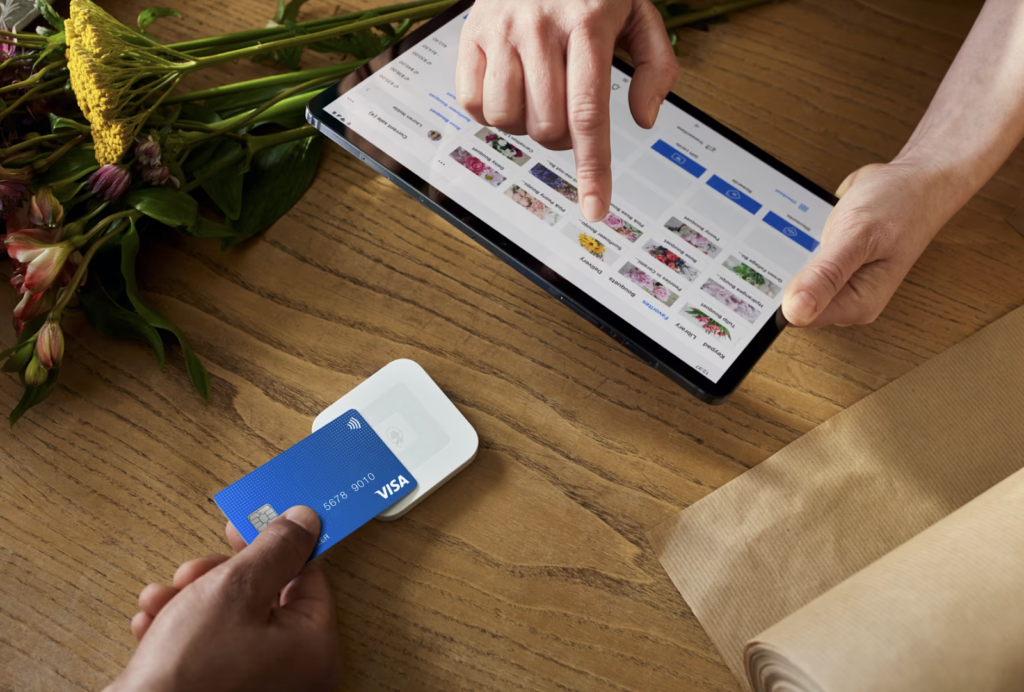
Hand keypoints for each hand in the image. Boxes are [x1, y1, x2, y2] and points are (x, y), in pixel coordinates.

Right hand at [106, 506, 341, 691]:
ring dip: (192, 599)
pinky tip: (150, 625)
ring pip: (231, 619)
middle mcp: (297, 672)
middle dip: (220, 576)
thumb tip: (306, 519)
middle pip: (266, 596)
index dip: (273, 544)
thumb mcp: (236, 588)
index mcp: (315, 646)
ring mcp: (262, 685)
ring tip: (162, 598)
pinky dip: (182, 631)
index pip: (307, 576)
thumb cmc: (193, 667)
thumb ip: (276, 548)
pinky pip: (212, 649)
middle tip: (192, 570)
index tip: (243, 527)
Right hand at [456, 0, 677, 220]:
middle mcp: (540, 26)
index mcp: (588, 22)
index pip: (589, 114)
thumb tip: (643, 118)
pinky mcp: (471, 32)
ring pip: (507, 120)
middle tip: (567, 115)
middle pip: (547, 126)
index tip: (595, 208)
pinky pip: (471, 102)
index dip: (592, 169)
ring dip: (525, 126)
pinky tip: (509, 88)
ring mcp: (501, 29)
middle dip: (561, 139)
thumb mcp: (638, 10)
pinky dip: (490, 111)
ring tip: (537, 98)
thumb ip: (656, 64)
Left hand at [782, 161, 962, 326]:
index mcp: (858, 303)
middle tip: (766, 250)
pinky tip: (792, 232)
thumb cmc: (899, 205)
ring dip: (784, 261)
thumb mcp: (858, 237)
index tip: (756, 280)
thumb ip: (826, 275)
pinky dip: (793, 248)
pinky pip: (801, 263)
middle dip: (778, 278)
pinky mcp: (831, 265)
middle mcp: (848, 298)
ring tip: (783, 236)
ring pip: (794, 281)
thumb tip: (795, 312)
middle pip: (793, 301)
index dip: (775, 300)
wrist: (915, 180)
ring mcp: (839, 282)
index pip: (800, 318)